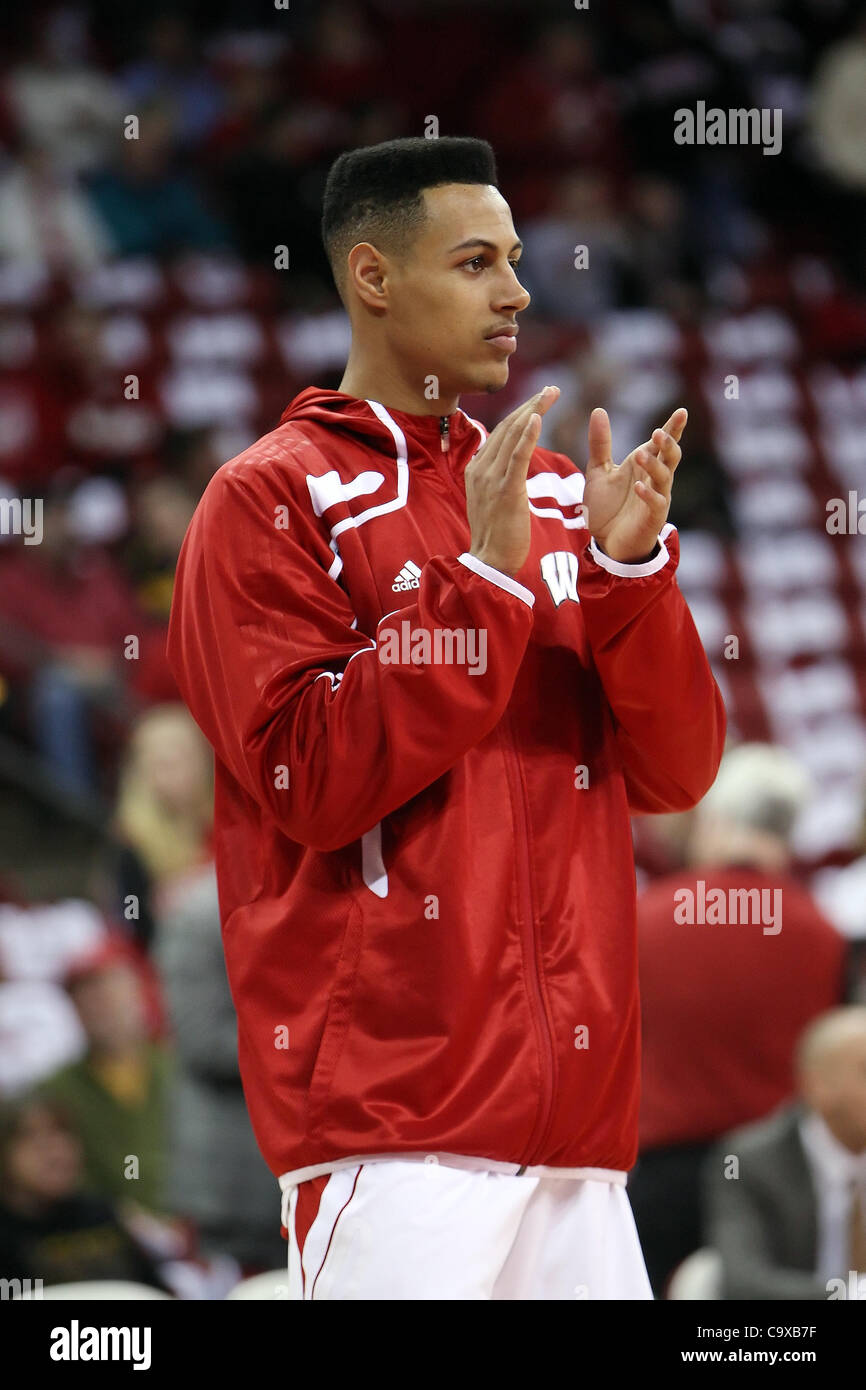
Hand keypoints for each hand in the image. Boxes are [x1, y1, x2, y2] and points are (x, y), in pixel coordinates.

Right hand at [466, 384, 559, 575]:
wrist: (490, 562)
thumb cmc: (496, 534)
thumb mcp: (492, 498)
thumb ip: (498, 476)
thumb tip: (508, 460)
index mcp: (477, 469)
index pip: (501, 432)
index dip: (522, 412)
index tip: (541, 398)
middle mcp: (480, 468)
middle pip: (508, 427)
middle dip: (531, 404)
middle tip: (552, 389)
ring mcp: (491, 478)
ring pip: (513, 435)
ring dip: (534, 410)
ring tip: (551, 393)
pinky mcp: (506, 490)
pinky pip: (518, 456)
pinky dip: (527, 435)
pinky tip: (538, 417)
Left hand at [583, 407, 685, 562]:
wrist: (606, 543)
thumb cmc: (608, 507)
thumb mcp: (599, 471)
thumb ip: (600, 443)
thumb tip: (598, 410)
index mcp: (645, 464)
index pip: (663, 443)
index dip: (674, 428)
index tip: (682, 411)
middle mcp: (655, 479)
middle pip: (670, 457)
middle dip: (668, 444)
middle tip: (658, 433)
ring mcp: (656, 497)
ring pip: (664, 477)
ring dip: (654, 466)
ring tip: (641, 455)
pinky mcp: (652, 517)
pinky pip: (656, 504)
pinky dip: (648, 495)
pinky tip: (638, 487)